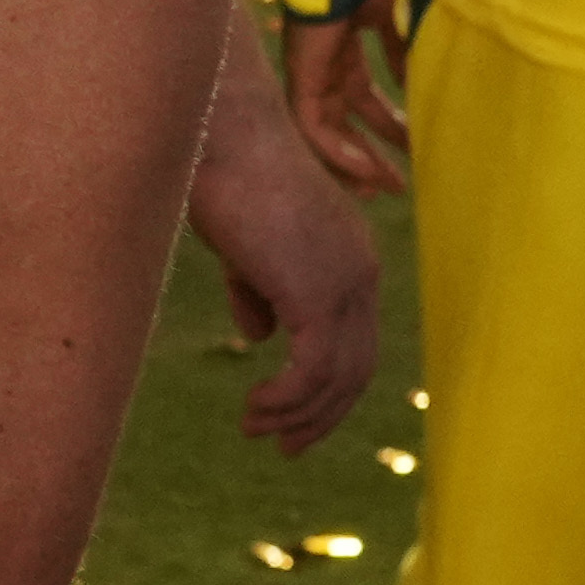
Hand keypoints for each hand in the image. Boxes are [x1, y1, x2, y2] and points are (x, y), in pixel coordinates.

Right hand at [185, 23, 381, 453]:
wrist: (224, 136)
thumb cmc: (223, 173)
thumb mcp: (244, 242)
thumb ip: (258, 287)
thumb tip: (259, 335)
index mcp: (350, 257)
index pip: (354, 340)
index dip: (327, 386)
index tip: (290, 417)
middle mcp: (361, 274)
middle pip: (358, 369)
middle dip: (322, 415)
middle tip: (286, 447)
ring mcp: (346, 284)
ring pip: (338, 377)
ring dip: (298, 414)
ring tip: (257, 430)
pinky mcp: (318, 295)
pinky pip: (311, 370)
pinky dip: (287, 399)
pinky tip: (256, 409)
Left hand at [284, 5, 413, 195]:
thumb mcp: (398, 20)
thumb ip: (402, 54)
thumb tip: (416, 86)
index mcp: (346, 51)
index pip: (361, 99)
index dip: (385, 126)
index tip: (412, 150)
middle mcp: (326, 67)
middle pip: (344, 122)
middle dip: (371, 153)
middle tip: (397, 183)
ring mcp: (310, 74)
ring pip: (325, 133)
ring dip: (355, 162)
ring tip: (383, 189)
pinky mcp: (300, 78)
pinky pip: (312, 127)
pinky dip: (336, 152)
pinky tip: (366, 172)